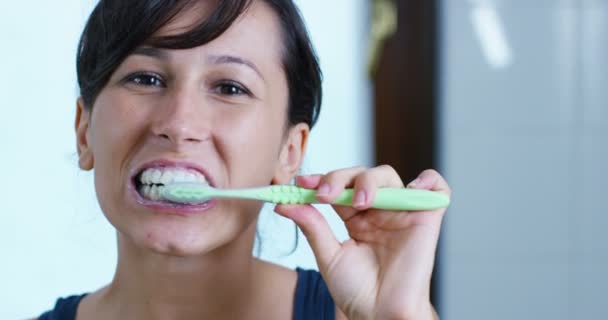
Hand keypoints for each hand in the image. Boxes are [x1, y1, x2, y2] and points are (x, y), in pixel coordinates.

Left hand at [275, 166, 449, 319]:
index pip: (339, 187)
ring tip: (359, 201)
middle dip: (339, 178)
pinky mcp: (426, 219)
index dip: (321, 180)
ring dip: (369, 180)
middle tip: (325, 194)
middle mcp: (379, 212)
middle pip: (361, 175)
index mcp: (356, 218)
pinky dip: (430, 180)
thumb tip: (285, 203)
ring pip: (389, 176)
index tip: (301, 183)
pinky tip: (413, 184)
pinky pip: (437, 190)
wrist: (379, 315)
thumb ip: (312, 226)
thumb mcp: (328, 256)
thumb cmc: (358, 292)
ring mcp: (401, 214)